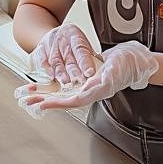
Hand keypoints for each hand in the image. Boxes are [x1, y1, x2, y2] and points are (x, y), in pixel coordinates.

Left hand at [17, 40, 157, 114]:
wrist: (135, 60)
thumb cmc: (129, 63)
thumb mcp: (117, 67)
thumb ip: (106, 77)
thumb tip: (92, 85)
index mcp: (97, 90)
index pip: (74, 100)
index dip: (58, 103)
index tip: (43, 103)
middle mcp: (90, 91)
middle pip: (64, 100)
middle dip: (45, 100)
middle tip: (26, 101)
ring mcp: (87, 87)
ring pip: (63, 94)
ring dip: (46, 94)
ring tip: (29, 95)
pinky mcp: (86, 81)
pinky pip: (67, 87)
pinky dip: (54, 88)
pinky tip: (44, 87)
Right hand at [31, 24, 99, 86]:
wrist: (54, 33)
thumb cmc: (71, 41)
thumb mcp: (81, 42)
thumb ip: (89, 55)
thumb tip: (102, 70)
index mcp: (75, 36)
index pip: (81, 50)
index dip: (85, 62)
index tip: (90, 72)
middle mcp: (62, 39)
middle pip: (69, 57)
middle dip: (74, 70)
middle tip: (80, 81)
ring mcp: (50, 44)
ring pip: (56, 60)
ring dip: (61, 72)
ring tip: (66, 82)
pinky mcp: (41, 49)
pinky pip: (43, 59)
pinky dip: (47, 69)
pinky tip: (51, 77)